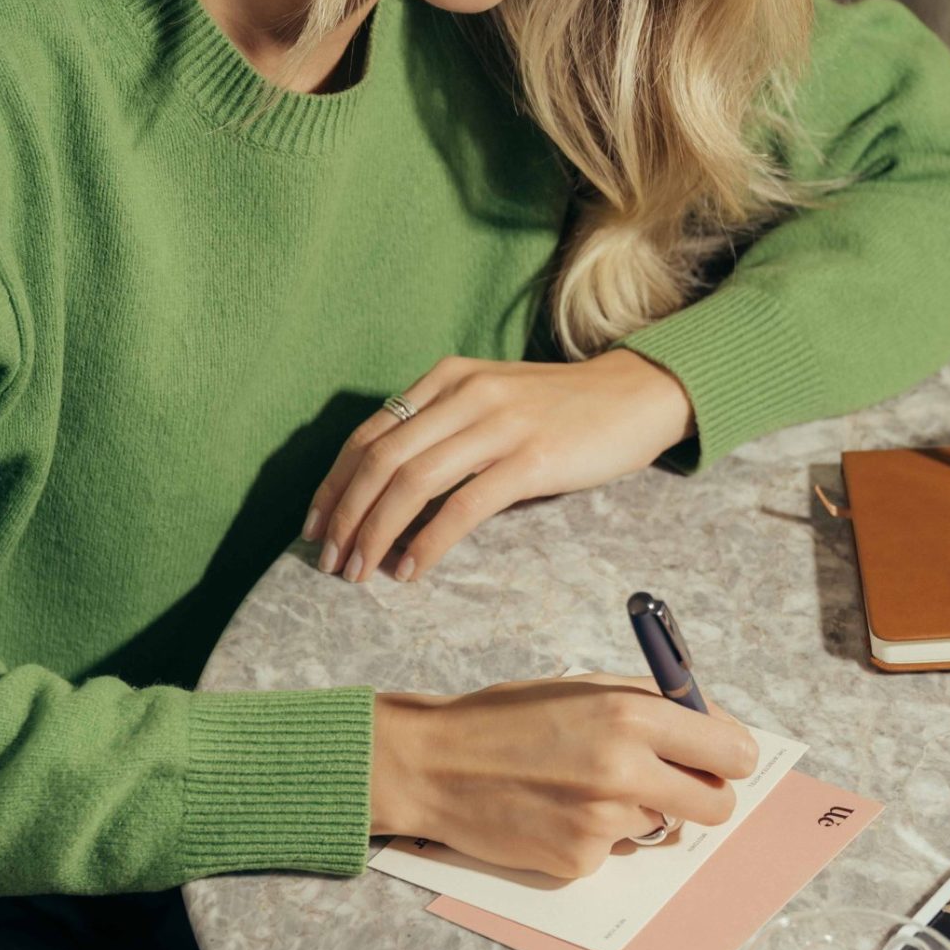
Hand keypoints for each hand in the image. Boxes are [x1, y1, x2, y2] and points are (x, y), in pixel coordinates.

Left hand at [301, 350, 695, 582]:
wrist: (637, 396)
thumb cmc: (562, 410)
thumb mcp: (493, 401)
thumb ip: (446, 428)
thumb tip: (390, 488)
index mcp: (447, 378)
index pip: (369, 433)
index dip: (333, 484)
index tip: (313, 526)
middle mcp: (465, 394)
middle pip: (380, 459)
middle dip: (345, 515)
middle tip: (330, 562)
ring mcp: (498, 425)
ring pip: (412, 482)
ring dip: (376, 533)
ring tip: (361, 572)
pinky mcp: (531, 459)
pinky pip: (463, 506)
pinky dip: (428, 542)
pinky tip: (411, 568)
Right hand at [371, 671, 759, 878]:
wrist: (433, 765)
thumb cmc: (507, 719)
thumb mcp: (583, 689)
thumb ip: (652, 704)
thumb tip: (712, 725)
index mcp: (630, 716)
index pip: (732, 749)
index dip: (731, 754)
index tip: (721, 756)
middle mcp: (624, 771)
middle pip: (717, 804)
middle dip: (704, 794)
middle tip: (673, 782)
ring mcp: (602, 823)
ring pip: (663, 826)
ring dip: (639, 811)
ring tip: (583, 788)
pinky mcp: (580, 861)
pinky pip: (617, 850)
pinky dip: (596, 835)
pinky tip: (556, 813)